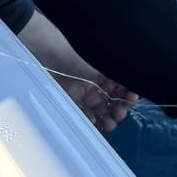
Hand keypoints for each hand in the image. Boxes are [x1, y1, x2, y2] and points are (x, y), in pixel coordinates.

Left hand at [16, 10, 138, 131]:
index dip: (131, 93)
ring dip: (109, 117)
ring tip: (111, 125)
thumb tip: (132, 84)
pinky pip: (85, 112)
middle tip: (120, 114)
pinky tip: (97, 123)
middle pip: (116, 98)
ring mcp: (86, 91)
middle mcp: (100, 81)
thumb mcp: (96, 61)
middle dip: (121, 108)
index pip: (126, 84)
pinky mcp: (72, 99)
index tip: (132, 99)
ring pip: (103, 108)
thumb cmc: (72, 52)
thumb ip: (112, 74)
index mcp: (109, 69)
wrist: (44, 52)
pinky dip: (92, 119)